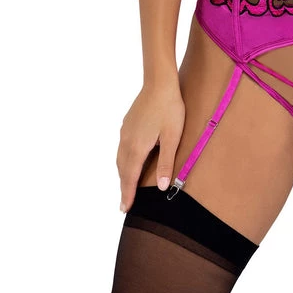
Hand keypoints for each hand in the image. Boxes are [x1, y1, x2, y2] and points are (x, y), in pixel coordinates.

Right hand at [116, 78, 185, 212]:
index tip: (124, 209)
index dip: (127, 194)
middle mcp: (127, 141)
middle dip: (123, 187)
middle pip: (122, 170)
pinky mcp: (127, 124)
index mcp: (137, 147)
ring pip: (120, 159)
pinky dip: (123, 161)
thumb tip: (162, 187)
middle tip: (124, 204)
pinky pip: (122, 148)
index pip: (129, 177)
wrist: (159, 82)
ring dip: (122, 174)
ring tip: (126, 186)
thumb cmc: (169, 109)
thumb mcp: (172, 137)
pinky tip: (129, 160)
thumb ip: (166, 162)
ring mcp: (125, 131)